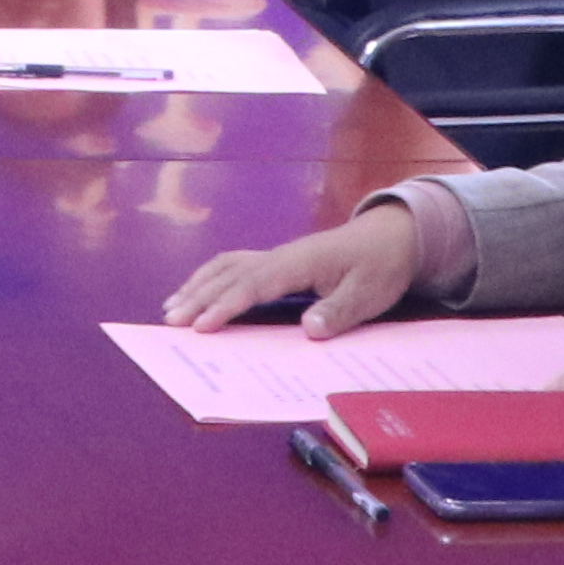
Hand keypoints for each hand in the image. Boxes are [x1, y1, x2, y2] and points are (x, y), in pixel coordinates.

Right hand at [165, 199, 420, 334]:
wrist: (391, 236)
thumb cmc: (380, 265)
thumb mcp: (370, 292)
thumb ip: (340, 310)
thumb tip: (309, 328)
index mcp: (300, 263)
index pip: (253, 285)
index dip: (226, 305)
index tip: (202, 325)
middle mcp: (281, 257)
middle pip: (230, 275)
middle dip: (198, 297)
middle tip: (172, 322)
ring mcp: (277, 256)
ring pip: (227, 266)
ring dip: (198, 285)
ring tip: (172, 308)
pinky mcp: (278, 260)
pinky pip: (235, 264)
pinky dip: (210, 276)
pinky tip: (198, 289)